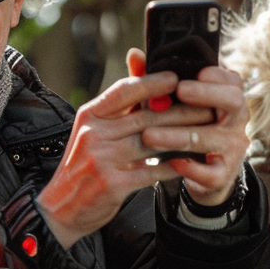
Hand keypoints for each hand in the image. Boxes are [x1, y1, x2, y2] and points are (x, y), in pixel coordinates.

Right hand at [36, 49, 212, 248]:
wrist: (60, 207)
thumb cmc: (83, 163)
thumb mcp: (93, 128)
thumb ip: (119, 100)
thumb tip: (140, 61)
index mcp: (90, 115)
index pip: (125, 89)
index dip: (153, 82)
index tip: (178, 77)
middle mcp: (94, 134)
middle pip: (145, 116)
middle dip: (181, 110)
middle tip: (208, 105)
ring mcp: (102, 159)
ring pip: (153, 142)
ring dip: (184, 136)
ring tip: (206, 130)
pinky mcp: (113, 184)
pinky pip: (152, 171)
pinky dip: (174, 165)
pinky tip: (191, 160)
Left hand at [134, 50, 249, 207]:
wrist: (201, 172)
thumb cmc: (184, 127)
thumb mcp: (174, 104)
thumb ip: (155, 80)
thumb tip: (134, 54)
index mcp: (226, 98)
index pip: (231, 80)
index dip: (216, 75)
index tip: (197, 71)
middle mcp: (235, 120)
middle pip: (233, 101)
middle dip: (206, 94)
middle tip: (180, 90)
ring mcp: (232, 148)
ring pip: (213, 138)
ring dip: (180, 135)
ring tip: (150, 135)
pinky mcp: (223, 175)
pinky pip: (211, 172)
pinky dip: (191, 167)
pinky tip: (172, 161)